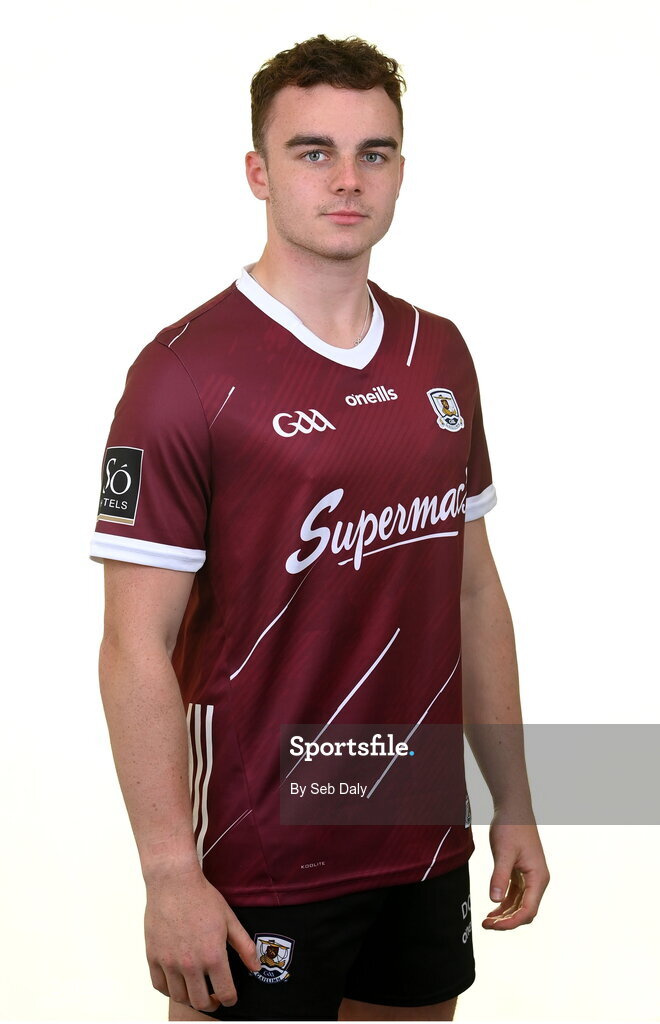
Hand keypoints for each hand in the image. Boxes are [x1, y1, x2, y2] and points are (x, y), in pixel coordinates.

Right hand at [144, 865, 261, 1012]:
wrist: (173, 883)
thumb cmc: (201, 897)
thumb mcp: (229, 919)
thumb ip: (244, 946)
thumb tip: (255, 966)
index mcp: (212, 955)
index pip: (225, 992)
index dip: (230, 999)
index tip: (230, 997)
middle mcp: (190, 964)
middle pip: (201, 1001)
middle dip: (211, 1003)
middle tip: (214, 997)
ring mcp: (169, 962)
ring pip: (179, 997)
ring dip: (190, 998)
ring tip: (196, 989)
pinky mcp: (153, 957)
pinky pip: (159, 986)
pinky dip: (169, 990)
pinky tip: (177, 982)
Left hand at [482, 812, 549, 929]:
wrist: (513, 808)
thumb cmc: (511, 826)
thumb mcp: (503, 852)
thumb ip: (500, 876)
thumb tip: (494, 900)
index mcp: (538, 877)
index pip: (528, 910)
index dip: (511, 922)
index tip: (494, 926)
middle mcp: (537, 880)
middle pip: (525, 911)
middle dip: (507, 921)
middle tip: (486, 926)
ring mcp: (530, 877)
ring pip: (520, 905)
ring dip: (505, 915)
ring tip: (486, 922)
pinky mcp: (522, 873)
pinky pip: (515, 895)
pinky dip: (505, 904)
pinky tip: (492, 909)